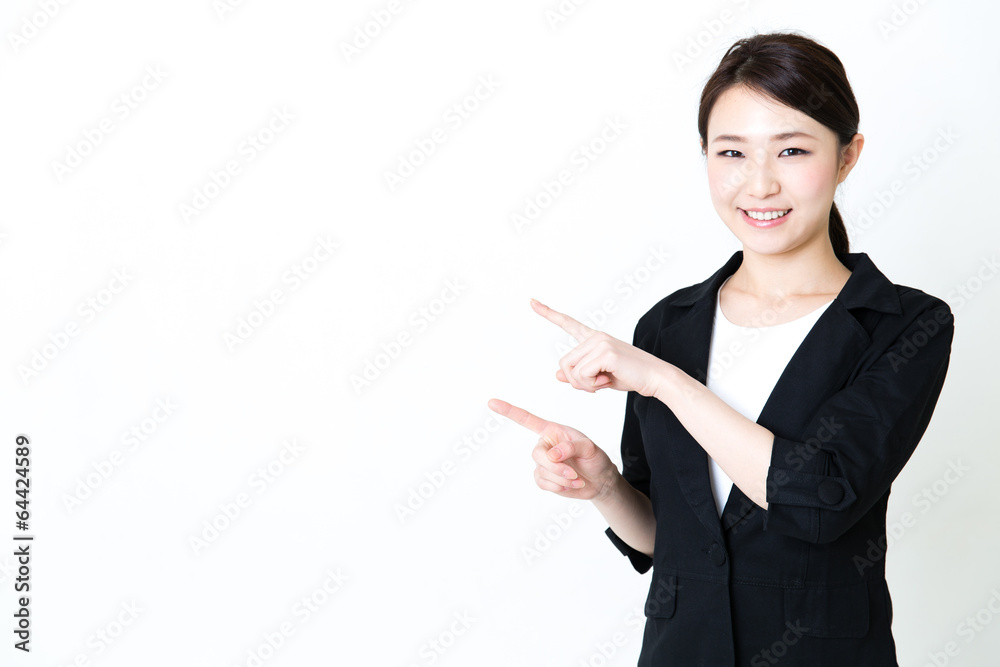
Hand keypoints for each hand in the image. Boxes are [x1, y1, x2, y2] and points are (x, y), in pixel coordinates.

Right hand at [487, 397, 618, 500]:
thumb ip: (570, 447)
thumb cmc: (594, 458)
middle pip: (536, 454)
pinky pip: (543, 483)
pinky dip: (558, 486)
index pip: (527, 420)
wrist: (599, 480)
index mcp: (552, 430)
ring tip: (577, 479)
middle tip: (573, 474)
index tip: (491, 402)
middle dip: (555, 467)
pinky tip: (571, 485)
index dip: (509, 411)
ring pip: (542, 471)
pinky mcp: (544, 479)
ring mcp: (543, 463)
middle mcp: (544, 445)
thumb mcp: (589, 448)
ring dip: (561, 478)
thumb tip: (551, 455)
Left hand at [530, 298, 665, 396]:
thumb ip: (579, 374)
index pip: (568, 323)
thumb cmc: (630, 376)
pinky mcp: (606, 352)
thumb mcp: (600, 376)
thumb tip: (557, 375)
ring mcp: (600, 342)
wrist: (655, 378)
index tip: (532, 302)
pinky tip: (608, 381)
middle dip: (576, 382)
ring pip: (571, 371)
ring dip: (585, 385)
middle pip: (564, 364)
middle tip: (596, 385)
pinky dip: (592, 386)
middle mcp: (595, 337)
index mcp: (594, 339)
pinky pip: (582, 375)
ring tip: (604, 382)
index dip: (549, 314)